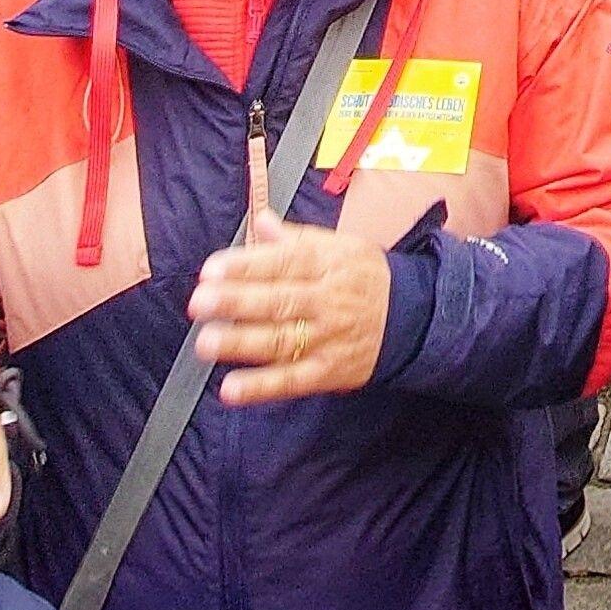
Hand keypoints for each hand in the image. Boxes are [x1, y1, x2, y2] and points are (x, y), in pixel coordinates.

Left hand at [190, 208, 395, 403]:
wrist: (410, 316)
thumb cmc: (364, 277)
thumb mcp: (339, 246)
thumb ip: (297, 238)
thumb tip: (261, 220)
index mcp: (328, 264)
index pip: (285, 262)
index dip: (247, 266)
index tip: (212, 269)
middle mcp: (327, 301)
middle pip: (279, 301)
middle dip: (237, 302)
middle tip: (200, 302)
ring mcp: (327, 339)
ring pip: (281, 341)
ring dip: (241, 343)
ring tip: (206, 343)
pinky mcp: (327, 372)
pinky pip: (292, 380)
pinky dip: (261, 386)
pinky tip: (231, 389)